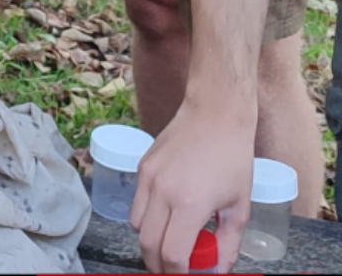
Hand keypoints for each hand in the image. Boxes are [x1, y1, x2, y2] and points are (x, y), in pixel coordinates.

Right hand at [131, 100, 254, 272]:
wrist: (214, 114)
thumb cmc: (233, 159)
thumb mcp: (239, 207)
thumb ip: (228, 242)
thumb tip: (218, 268)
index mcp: (190, 204)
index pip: (172, 254)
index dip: (177, 273)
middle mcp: (162, 192)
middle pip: (147, 243)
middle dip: (158, 264)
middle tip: (172, 270)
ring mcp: (148, 177)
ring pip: (136, 224)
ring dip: (150, 240)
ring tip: (168, 242)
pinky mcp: (142, 166)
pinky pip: (137, 202)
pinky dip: (147, 217)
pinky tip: (166, 214)